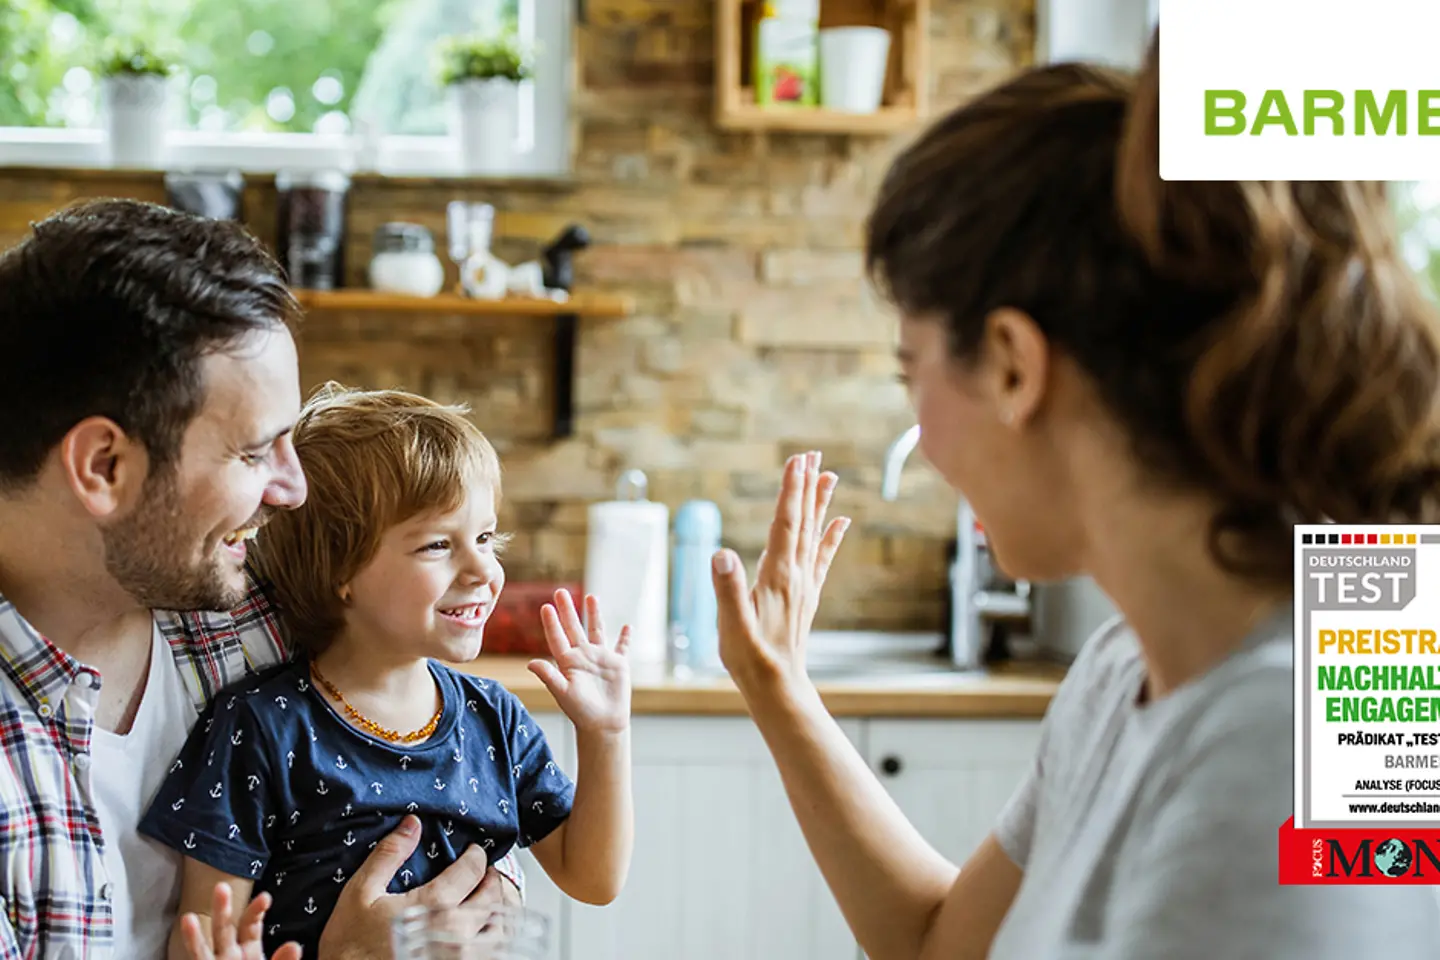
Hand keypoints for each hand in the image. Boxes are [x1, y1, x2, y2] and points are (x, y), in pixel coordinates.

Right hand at [178, 884, 300, 959]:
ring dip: (195, 936)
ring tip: (188, 918)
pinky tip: (184, 945)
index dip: (256, 911)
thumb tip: (294, 945)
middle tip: (222, 887)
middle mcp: (229, 957)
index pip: (250, 925)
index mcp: (249, 952)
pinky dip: (192, 950)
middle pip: (225, 930)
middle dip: (223, 911)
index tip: (265, 898)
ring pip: (204, 951)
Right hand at [318, 816, 515, 959]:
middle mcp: (455, 934)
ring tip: (488, 903)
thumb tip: (412, 823)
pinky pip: (489, 955)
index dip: (477, 856)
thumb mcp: (360, 893)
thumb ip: (389, 855)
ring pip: (498, 931)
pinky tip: (481, 933)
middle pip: (492, 898)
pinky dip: (492, 940)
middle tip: (486, 874)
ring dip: (498, 912)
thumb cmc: (349, 947)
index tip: (475, 852)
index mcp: (434, 906)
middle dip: (492, 881)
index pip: (473, 871)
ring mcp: (460, 958)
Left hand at [529, 589, 631, 733]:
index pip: (558, 637)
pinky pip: (622, 647)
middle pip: (574, 627)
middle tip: (560, 592)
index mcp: (568, 662)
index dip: (552, 622)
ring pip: (597, 630)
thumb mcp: (562, 692)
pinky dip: (625, 637)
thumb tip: (530, 663)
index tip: (545, 606)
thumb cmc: (580, 711)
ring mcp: (601, 658)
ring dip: (594, 614)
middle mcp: (583, 656)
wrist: (603, 724)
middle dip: (568, 610)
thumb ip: (548, 676)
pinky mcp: (618, 664)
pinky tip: (627, 626)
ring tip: (591, 597)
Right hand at [711, 451, 848, 687]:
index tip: (797, 460)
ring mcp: (803, 584)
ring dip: (819, 503)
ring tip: (828, 475)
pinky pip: (821, 557)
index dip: (791, 490)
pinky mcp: (804, 595)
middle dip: (806, 486)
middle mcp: (796, 574)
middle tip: (812, 454)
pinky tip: (840, 522)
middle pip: (804, 521)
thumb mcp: (731, 626)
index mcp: (777, 576)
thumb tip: (722, 553)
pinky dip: (830, 536)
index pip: (786, 523)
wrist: (777, 687)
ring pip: (814, 533)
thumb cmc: (750, 658)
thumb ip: (727, 589)